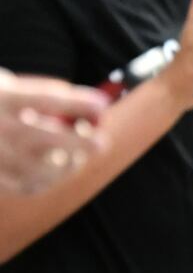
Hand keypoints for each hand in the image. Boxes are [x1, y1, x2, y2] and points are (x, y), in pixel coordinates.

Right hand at [0, 70, 108, 193]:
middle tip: (101, 143)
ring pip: (37, 169)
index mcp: (1, 98)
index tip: (103, 105)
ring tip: (78, 158)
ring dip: (67, 166)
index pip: (44, 99)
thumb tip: (93, 108)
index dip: (77, 102)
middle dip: (78, 141)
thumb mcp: (6, 86)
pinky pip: (26, 186)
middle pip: (43, 137)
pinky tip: (58, 171)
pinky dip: (48, 181)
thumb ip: (42, 94)